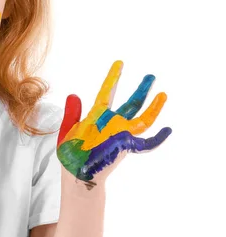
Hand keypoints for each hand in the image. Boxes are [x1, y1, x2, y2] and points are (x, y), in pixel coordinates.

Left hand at [56, 60, 171, 190]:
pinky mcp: (126, 146)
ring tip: (163, 94)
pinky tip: (168, 130)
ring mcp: (120, 134)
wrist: (76, 174)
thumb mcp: (68, 130)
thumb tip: (74, 94)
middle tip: (150, 76)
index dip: (113, 78)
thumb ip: (72, 113)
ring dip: (153, 107)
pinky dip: (158, 137)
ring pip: (142, 118)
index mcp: (97, 116)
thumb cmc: (70, 155)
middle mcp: (111, 123)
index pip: (106, 93)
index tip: (119, 63)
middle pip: (130, 103)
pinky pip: (146, 142)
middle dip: (140, 90)